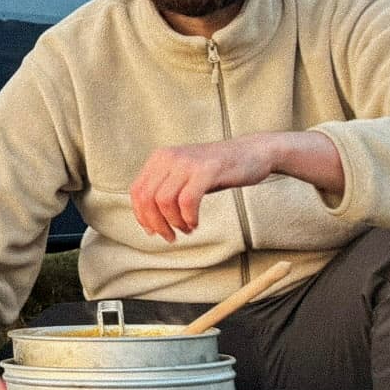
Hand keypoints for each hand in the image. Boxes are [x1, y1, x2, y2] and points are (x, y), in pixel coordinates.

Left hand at [129, 134, 281, 242]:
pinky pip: (187, 200)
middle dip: (156, 223)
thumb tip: (150, 221)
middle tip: (170, 237)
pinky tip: (195, 223)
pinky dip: (188, 217)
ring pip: (164, 201)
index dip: (141, 215)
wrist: (252, 152)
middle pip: (147, 197)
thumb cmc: (218, 170)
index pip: (137, 190)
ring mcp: (188, 162)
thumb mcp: (185, 176)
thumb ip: (166, 190)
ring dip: (174, 222)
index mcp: (160, 158)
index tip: (152, 231)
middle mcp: (169, 157)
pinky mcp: (207, 170)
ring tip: (187, 229)